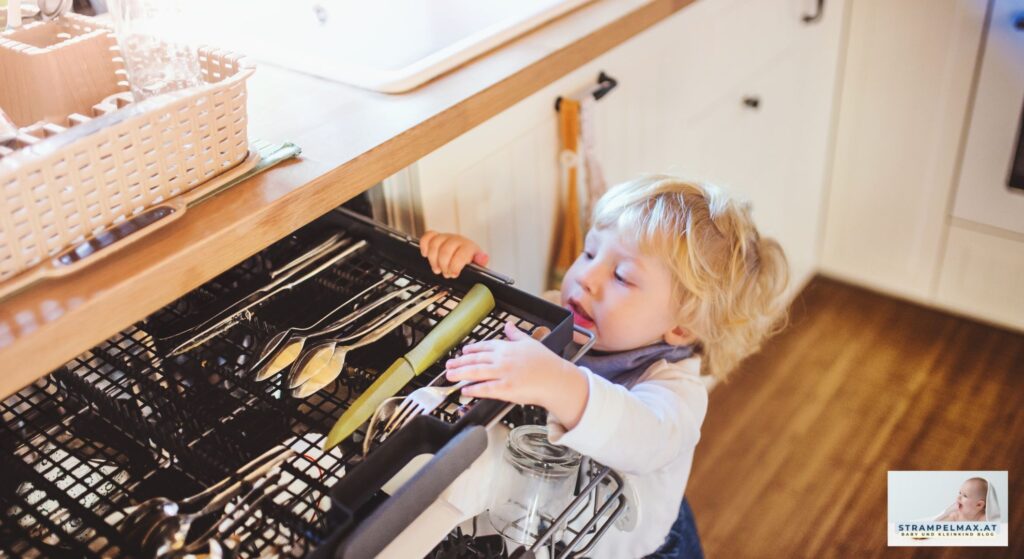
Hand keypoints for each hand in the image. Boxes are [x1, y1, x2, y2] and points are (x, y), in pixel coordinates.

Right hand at [419, 230, 488, 277]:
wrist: (466, 254)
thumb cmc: (470, 261)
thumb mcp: (478, 265)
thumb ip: (480, 262)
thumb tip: (483, 257)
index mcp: (469, 246)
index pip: (460, 254)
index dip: (455, 266)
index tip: (454, 274)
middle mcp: (457, 240)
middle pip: (445, 251)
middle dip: (444, 266)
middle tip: (446, 274)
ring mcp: (446, 237)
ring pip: (434, 244)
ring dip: (433, 259)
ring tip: (437, 269)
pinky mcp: (436, 237)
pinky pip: (427, 236)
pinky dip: (424, 245)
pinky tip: (426, 255)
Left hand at [445, 321, 589, 428]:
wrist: (556, 378)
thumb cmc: (546, 362)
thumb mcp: (530, 342)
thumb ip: (515, 334)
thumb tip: (507, 325)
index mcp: (507, 347)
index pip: (484, 346)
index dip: (471, 350)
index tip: (462, 352)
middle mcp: (502, 359)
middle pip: (476, 360)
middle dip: (459, 362)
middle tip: (448, 365)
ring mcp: (503, 374)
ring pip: (476, 372)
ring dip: (460, 374)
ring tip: (450, 376)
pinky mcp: (506, 389)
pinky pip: (486, 389)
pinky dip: (473, 389)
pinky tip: (464, 390)